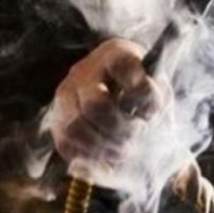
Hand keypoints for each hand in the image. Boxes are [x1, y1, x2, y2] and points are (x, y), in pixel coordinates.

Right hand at [49, 38, 170, 166]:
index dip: (141, 92)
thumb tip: (145, 115)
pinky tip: (107, 157)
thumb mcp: (156, 89)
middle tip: (137, 133)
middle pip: (95, 104)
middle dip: (121, 128)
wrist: (118, 95)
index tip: (151, 110)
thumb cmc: (142, 93)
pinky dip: (88, 158)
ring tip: (123, 150)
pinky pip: (65, 144)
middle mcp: (84, 71)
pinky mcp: (56, 120)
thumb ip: (154, 99)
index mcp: (114, 54)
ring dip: (103, 147)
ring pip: (75, 127)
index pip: (124, 66)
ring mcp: (66, 95)